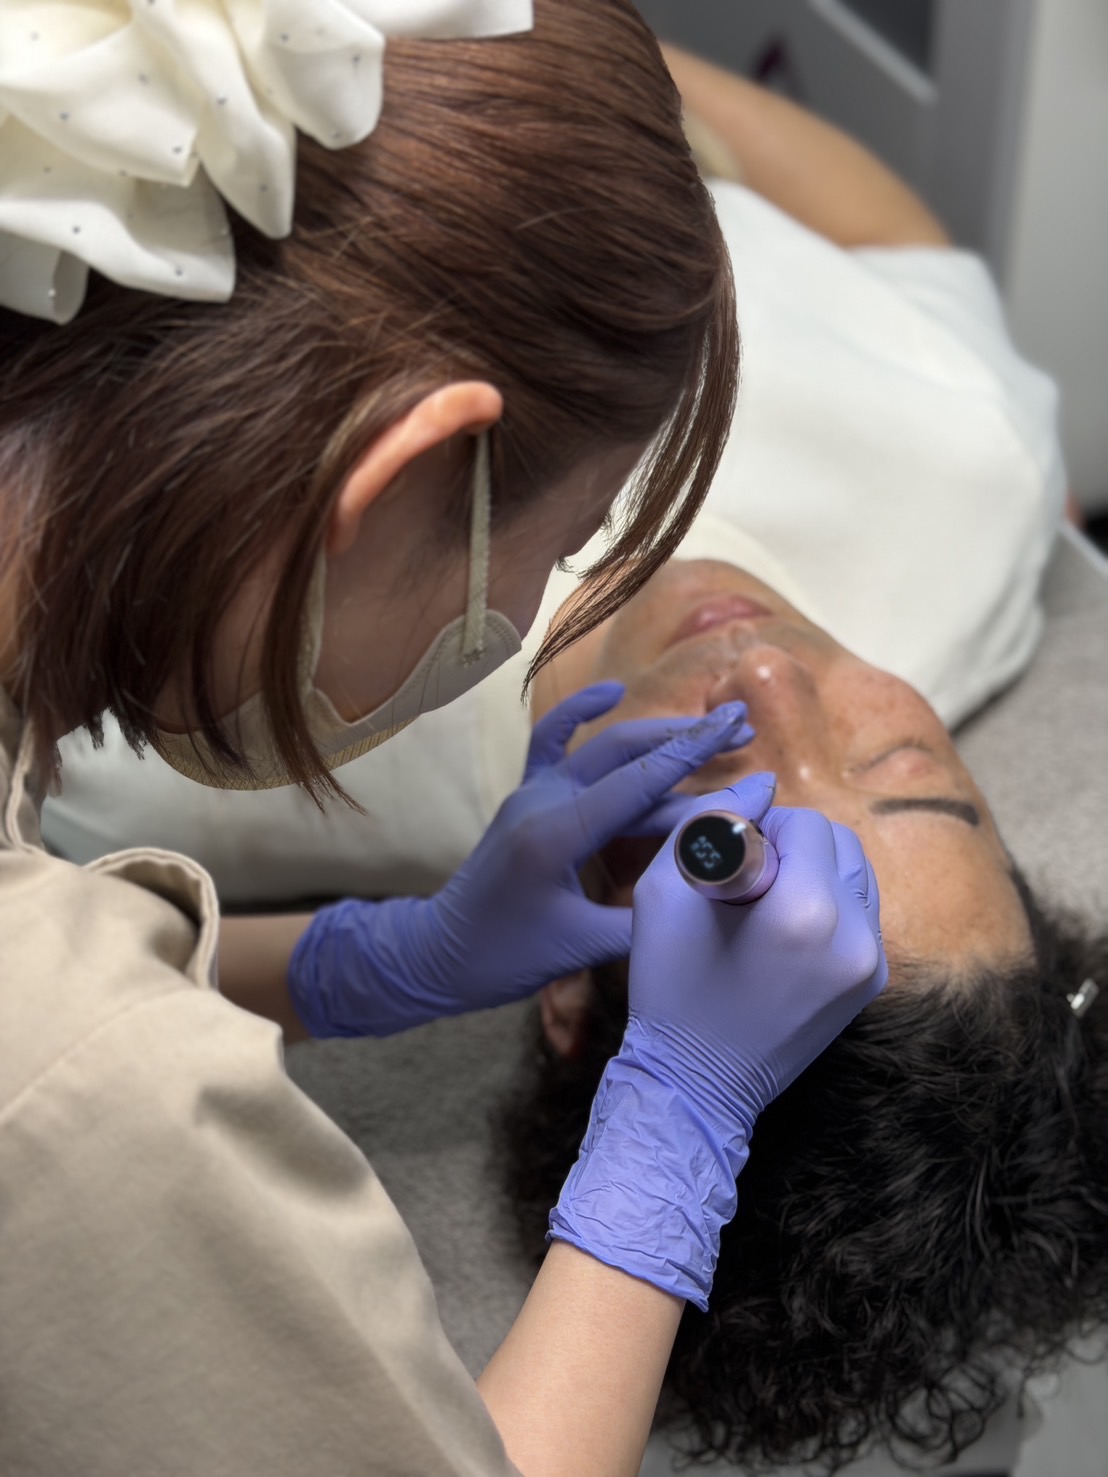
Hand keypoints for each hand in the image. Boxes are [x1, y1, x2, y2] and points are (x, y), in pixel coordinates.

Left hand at [287, 684, 753, 1037]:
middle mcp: (544, 800)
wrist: (438, 953)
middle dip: (688, 737)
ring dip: (658, 734)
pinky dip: (579, 712)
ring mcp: (531, 794)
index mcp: (558, 833)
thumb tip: (706, 893)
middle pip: (626, 753)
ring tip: (714, 726)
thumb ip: (646, 919)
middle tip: (743, 726)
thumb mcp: (582, 947)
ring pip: (602, 748)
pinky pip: (551, 741)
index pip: (639, 782)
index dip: (697, 757)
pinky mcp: (524, 798)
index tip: (741, 735)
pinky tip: (612, 693)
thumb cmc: (505, 957)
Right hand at [549, 775, 886, 1309]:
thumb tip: (761, 783)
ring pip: (856, 875)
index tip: (727, 862)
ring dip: (813, 872)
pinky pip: (860, 915)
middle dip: (793, 846)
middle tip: (744, 880)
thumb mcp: (665, 890)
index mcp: (808, 911)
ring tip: (762, 907)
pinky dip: (825, 906)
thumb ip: (711, 821)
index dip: (761, 829)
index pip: (806, 823)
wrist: (693, 1086)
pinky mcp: (871, 986)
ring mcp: (873, 966)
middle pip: (842, 842)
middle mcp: (857, 936)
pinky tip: (780, 935)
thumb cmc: (668, 985)